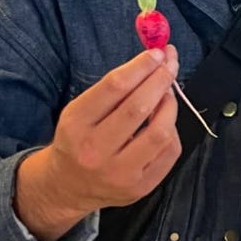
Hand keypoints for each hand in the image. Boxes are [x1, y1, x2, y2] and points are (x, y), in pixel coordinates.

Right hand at [15, 47, 181, 240]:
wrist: (68, 187)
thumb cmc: (80, 138)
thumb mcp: (81, 111)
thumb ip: (115, 88)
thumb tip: (157, 59)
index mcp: (75, 125)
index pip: (114, 87)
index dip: (141, 66)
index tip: (157, 52)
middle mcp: (95, 151)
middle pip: (139, 108)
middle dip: (161, 80)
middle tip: (171, 64)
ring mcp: (120, 173)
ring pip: (160, 132)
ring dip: (171, 105)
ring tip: (167, 94)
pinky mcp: (141, 187)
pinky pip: (170, 151)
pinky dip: (173, 130)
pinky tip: (165, 122)